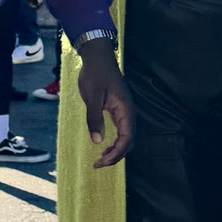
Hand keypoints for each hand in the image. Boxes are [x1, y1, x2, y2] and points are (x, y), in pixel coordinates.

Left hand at [76, 37, 133, 165]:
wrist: (98, 57)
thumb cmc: (95, 74)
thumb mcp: (92, 96)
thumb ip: (94, 118)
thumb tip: (97, 141)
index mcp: (125, 110)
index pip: (127, 139)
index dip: (116, 153)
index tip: (101, 161)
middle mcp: (128, 112)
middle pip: (129, 142)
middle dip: (116, 156)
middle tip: (98, 164)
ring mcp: (124, 111)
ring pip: (126, 138)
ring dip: (116, 151)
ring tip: (101, 159)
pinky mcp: (118, 110)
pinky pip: (121, 131)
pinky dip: (115, 142)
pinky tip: (104, 146)